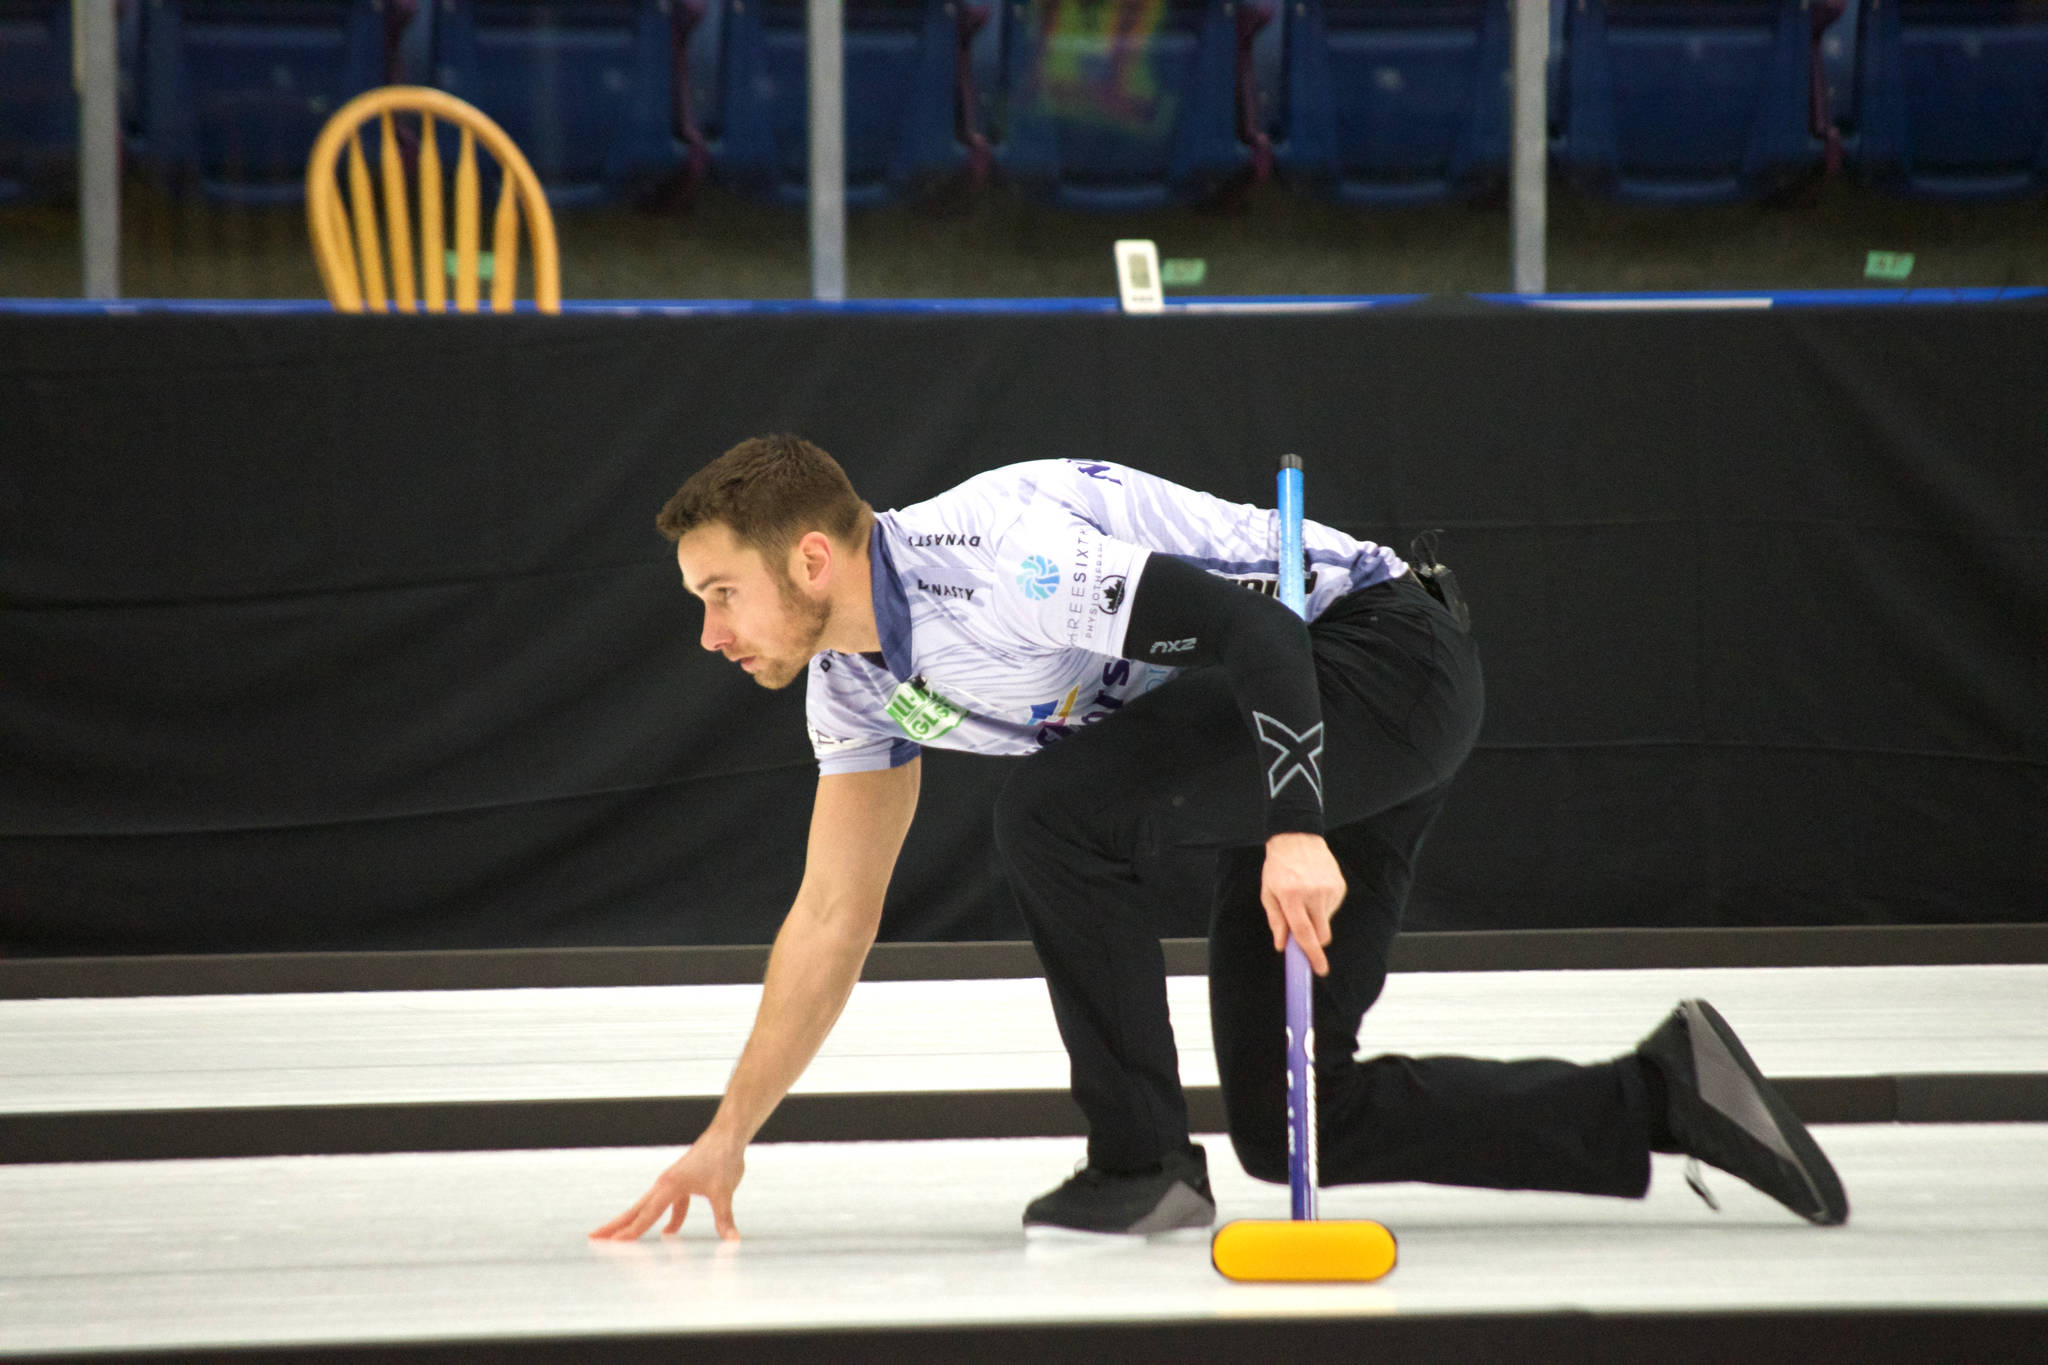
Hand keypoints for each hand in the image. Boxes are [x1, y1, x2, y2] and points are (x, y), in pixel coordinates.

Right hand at [589, 1136, 745, 1241]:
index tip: (612, 1244)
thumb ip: (725, 1218)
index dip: (630, 1232)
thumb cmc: (723, 1159)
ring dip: (635, 1222)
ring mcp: (672, 1182)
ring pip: (649, 1207)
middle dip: (615, 1225)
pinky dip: (669, 1218)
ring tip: (619, 1237)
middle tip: (593, 1238)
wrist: (728, 1135)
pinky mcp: (682, 1182)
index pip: (646, 1215)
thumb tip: (733, 1240)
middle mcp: (665, 1183)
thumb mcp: (724, 1192)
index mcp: (670, 1185)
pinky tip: (669, 1233)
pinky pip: (670, 1205)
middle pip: (636, 1209)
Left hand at [1260, 832, 1345, 976]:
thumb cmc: (1278, 867)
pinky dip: (1322, 906)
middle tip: (1305, 931)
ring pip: (1326, 921)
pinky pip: (1332, 908)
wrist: (1297, 838)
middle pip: (1322, 935)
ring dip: (1316, 918)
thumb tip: (1282, 945)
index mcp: (1291, 897)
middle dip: (1315, 941)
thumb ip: (1276, 921)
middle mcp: (1313, 894)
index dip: (1312, 955)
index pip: (1304, 933)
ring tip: (1304, 897)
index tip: (1320, 970)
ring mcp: (1329, 890)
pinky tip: (1314, 889)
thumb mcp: (1268, 893)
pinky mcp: (1339, 886)